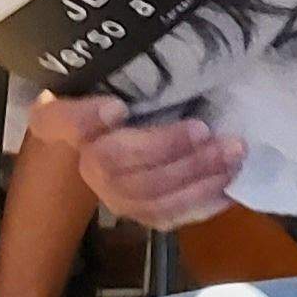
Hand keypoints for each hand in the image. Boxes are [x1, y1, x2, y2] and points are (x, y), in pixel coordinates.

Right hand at [34, 94, 245, 228]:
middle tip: (210, 133)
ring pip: (150, 198)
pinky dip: (201, 204)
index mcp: (64, 125)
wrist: (119, 135)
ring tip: (232, 155)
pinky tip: (227, 187)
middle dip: (171, 152)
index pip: (64, 124)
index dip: (86, 121)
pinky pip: (169, 217)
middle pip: (120, 168)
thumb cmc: (117, 99)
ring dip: (196, 178)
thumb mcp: (109, 78)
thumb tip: (118, 108)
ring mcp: (113, 196)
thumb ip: (110, 81)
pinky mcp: (141, 213)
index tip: (118, 107)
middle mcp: (85, 166)